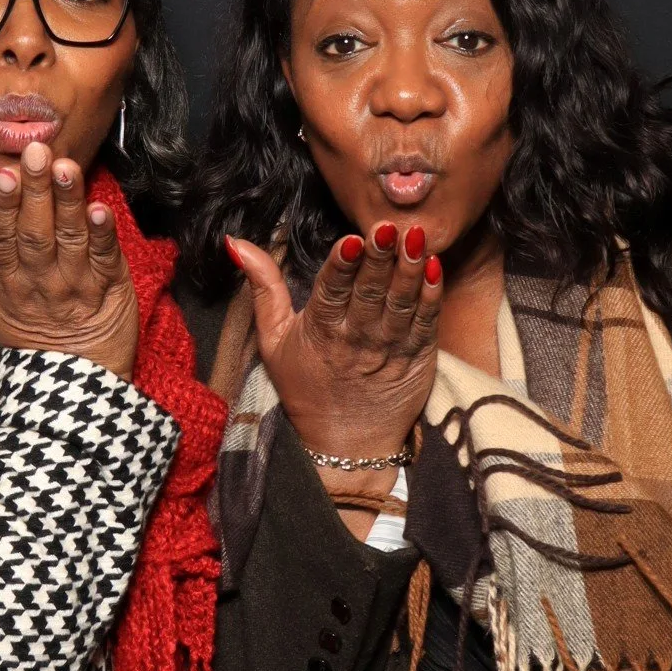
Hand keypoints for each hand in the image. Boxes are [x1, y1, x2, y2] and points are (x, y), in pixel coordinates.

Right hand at [0, 141, 138, 381]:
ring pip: (71, 238)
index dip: (3, 205)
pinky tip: (100, 209)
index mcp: (9, 279)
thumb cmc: (32, 328)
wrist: (76, 375)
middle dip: (36, 191)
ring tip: (67, 168)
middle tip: (36, 153)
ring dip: (69, 201)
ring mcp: (75, 284)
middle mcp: (41, 280)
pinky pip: (105, 257)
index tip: (3, 175)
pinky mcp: (110, 286)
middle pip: (36, 232)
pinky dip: (103, 233)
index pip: (2, 236)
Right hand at [226, 221, 441, 461]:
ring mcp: (390, 348)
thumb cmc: (306, 385)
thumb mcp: (273, 339)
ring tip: (417, 238)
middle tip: (387, 227)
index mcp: (319, 331)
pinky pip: (427, 323)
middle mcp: (356, 339)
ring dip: (410, 270)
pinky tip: (434, 267)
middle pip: (369, 293)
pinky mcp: (418, 357)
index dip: (343, 265)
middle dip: (379, 258)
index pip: (332, 292)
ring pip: (402, 304)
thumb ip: (262, 287)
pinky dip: (432, 296)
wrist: (346, 443)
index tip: (352, 239)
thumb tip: (236, 243)